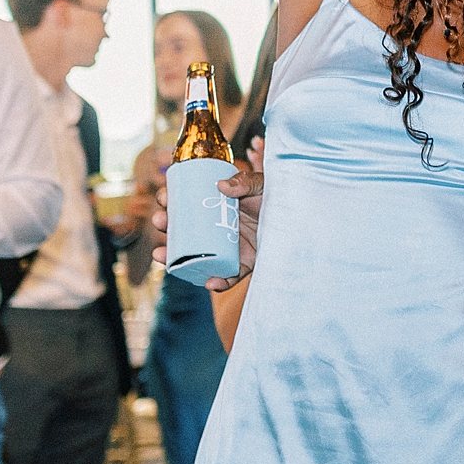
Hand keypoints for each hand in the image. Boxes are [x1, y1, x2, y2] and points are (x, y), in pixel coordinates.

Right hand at [153, 136, 264, 289]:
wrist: (302, 217)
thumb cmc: (279, 198)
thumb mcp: (261, 185)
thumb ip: (245, 182)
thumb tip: (221, 186)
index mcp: (218, 207)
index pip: (188, 205)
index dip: (171, 202)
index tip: (163, 198)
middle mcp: (218, 229)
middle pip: (185, 232)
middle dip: (167, 228)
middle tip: (160, 221)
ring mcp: (229, 247)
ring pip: (197, 257)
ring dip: (177, 259)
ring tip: (162, 255)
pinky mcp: (244, 264)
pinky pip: (228, 276)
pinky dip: (219, 282)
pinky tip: (210, 282)